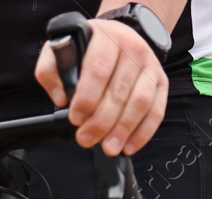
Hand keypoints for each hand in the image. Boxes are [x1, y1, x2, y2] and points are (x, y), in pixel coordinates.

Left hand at [34, 19, 165, 155]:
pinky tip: (129, 146)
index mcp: (105, 37)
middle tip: (86, 139)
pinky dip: (143, 133)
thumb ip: (51, 71)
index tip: (76, 119)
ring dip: (123, 130)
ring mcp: (150, 65)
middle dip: (102, 121)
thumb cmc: (89, 47)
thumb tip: (61, 99)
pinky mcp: (161, 82)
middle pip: (119, 91)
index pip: (98, 70)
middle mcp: (132, 48)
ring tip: (109, 148)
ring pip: (140, 103)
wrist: (119, 37)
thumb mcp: (61, 48)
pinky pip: (156, 111)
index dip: (87, 98)